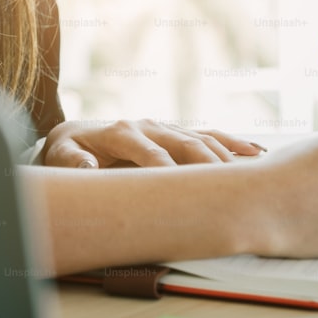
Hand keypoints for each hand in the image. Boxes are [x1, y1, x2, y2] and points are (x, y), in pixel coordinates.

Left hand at [42, 119, 263, 167]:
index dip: (167, 170)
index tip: (182, 192)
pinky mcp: (177, 134)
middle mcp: (149, 126)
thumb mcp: (61, 157)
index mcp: (122, 132)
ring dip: (227, 157)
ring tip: (252, 175)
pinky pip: (210, 136)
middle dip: (208, 166)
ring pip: (203, 140)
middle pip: (186, 144)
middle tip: (228, 188)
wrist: (77, 137)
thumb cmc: (70, 153)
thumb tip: (87, 166)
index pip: (151, 153)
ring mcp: (166, 129)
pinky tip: (256, 152)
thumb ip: (72, 163)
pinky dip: (233, 143)